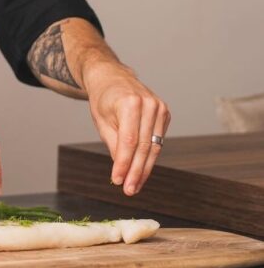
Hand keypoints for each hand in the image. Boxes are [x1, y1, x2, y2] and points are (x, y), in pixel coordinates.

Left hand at [83, 61, 170, 195]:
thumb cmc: (104, 98)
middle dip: (136, 171)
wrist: (112, 77)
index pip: (129, 141)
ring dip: (145, 169)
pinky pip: (158, 141)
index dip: (124, 164)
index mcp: (130, 102)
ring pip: (154, 147)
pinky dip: (150, 157)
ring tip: (135, 185)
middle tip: (128, 190)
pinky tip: (142, 170)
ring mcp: (160, 108)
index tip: (117, 181)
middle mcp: (148, 104)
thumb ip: (113, 144)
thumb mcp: (102, 121)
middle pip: (144, 146)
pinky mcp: (165, 113)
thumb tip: (122, 170)